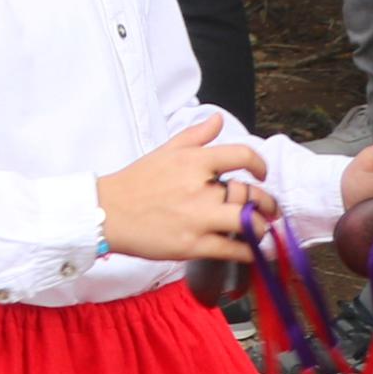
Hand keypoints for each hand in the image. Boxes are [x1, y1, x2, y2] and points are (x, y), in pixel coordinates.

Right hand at [96, 118, 273, 263]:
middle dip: (267, 204)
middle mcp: (198, 188)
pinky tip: (248, 250)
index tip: (261, 173)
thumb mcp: (164, 152)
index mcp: (192, 162)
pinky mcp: (192, 244)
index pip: (242, 155)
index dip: (260, 165)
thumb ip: (195, 136)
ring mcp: (197, 217)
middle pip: (251, 193)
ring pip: (248, 222)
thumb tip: (217, 121)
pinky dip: (248, 252)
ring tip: (259, 230)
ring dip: (261, 228)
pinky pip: (233, 249)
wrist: (104, 213)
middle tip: (268, 210)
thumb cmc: (133, 184)